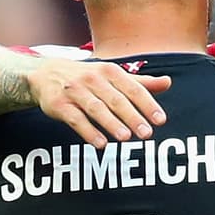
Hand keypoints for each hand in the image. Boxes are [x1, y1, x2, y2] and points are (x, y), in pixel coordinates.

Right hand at [30, 57, 170, 147]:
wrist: (46, 74)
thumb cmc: (87, 78)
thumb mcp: (112, 76)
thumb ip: (139, 83)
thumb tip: (168, 83)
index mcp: (110, 71)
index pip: (133, 88)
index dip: (147, 104)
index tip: (160, 120)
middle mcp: (93, 79)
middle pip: (116, 100)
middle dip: (132, 116)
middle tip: (147, 134)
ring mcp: (75, 92)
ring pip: (96, 109)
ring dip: (111, 123)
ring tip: (126, 138)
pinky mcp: (60, 105)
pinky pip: (76, 120)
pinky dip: (88, 131)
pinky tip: (100, 144)